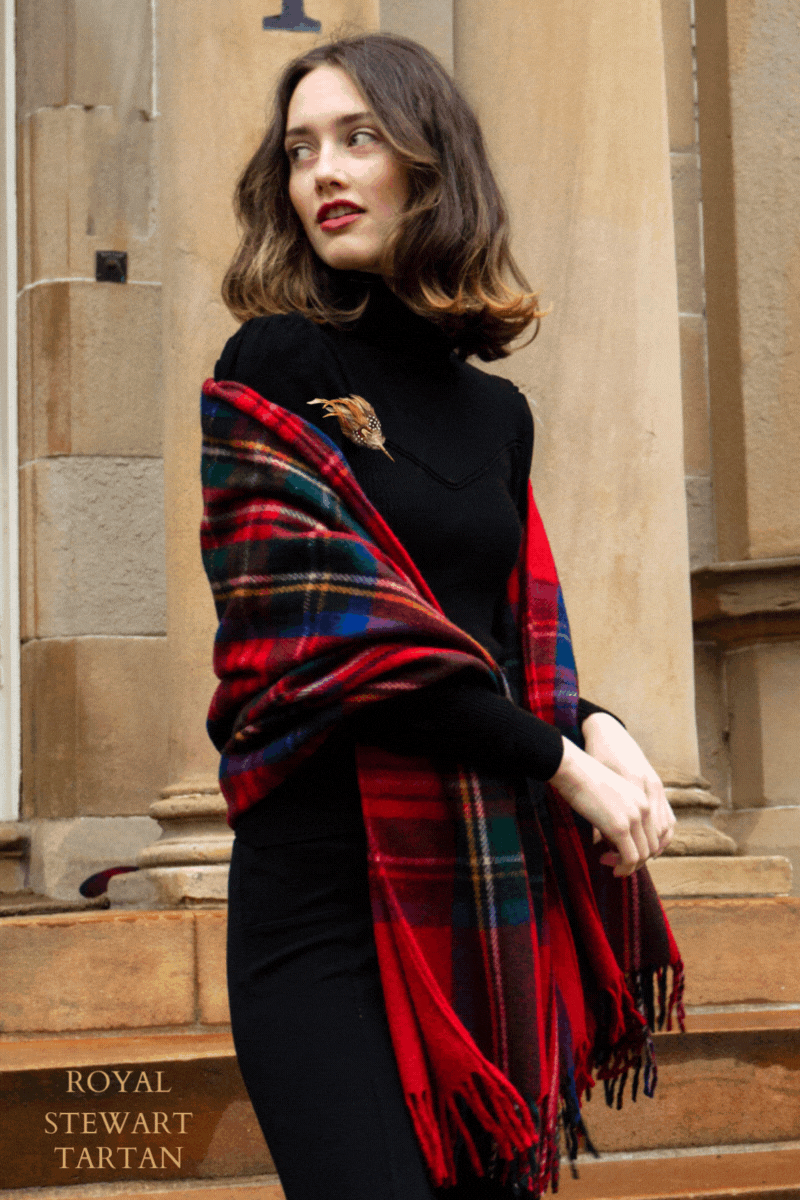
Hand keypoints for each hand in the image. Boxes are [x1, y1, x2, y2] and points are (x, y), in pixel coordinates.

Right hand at [549, 723, 674, 875]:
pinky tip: (607, 863)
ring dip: (628, 866)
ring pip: (643, 855)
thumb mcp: (610, 796)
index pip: (652, 834)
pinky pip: (630, 858)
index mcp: (643, 799)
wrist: (574, 769)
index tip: (619, 852)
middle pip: (651, 847)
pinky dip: (622, 867)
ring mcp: (634, 818)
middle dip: (634, 860)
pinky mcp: (620, 827)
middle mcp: (644, 809)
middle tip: (613, 861)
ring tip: (609, 865)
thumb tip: (608, 839)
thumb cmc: (583, 780)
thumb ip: (617, 814)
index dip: (639, 848)